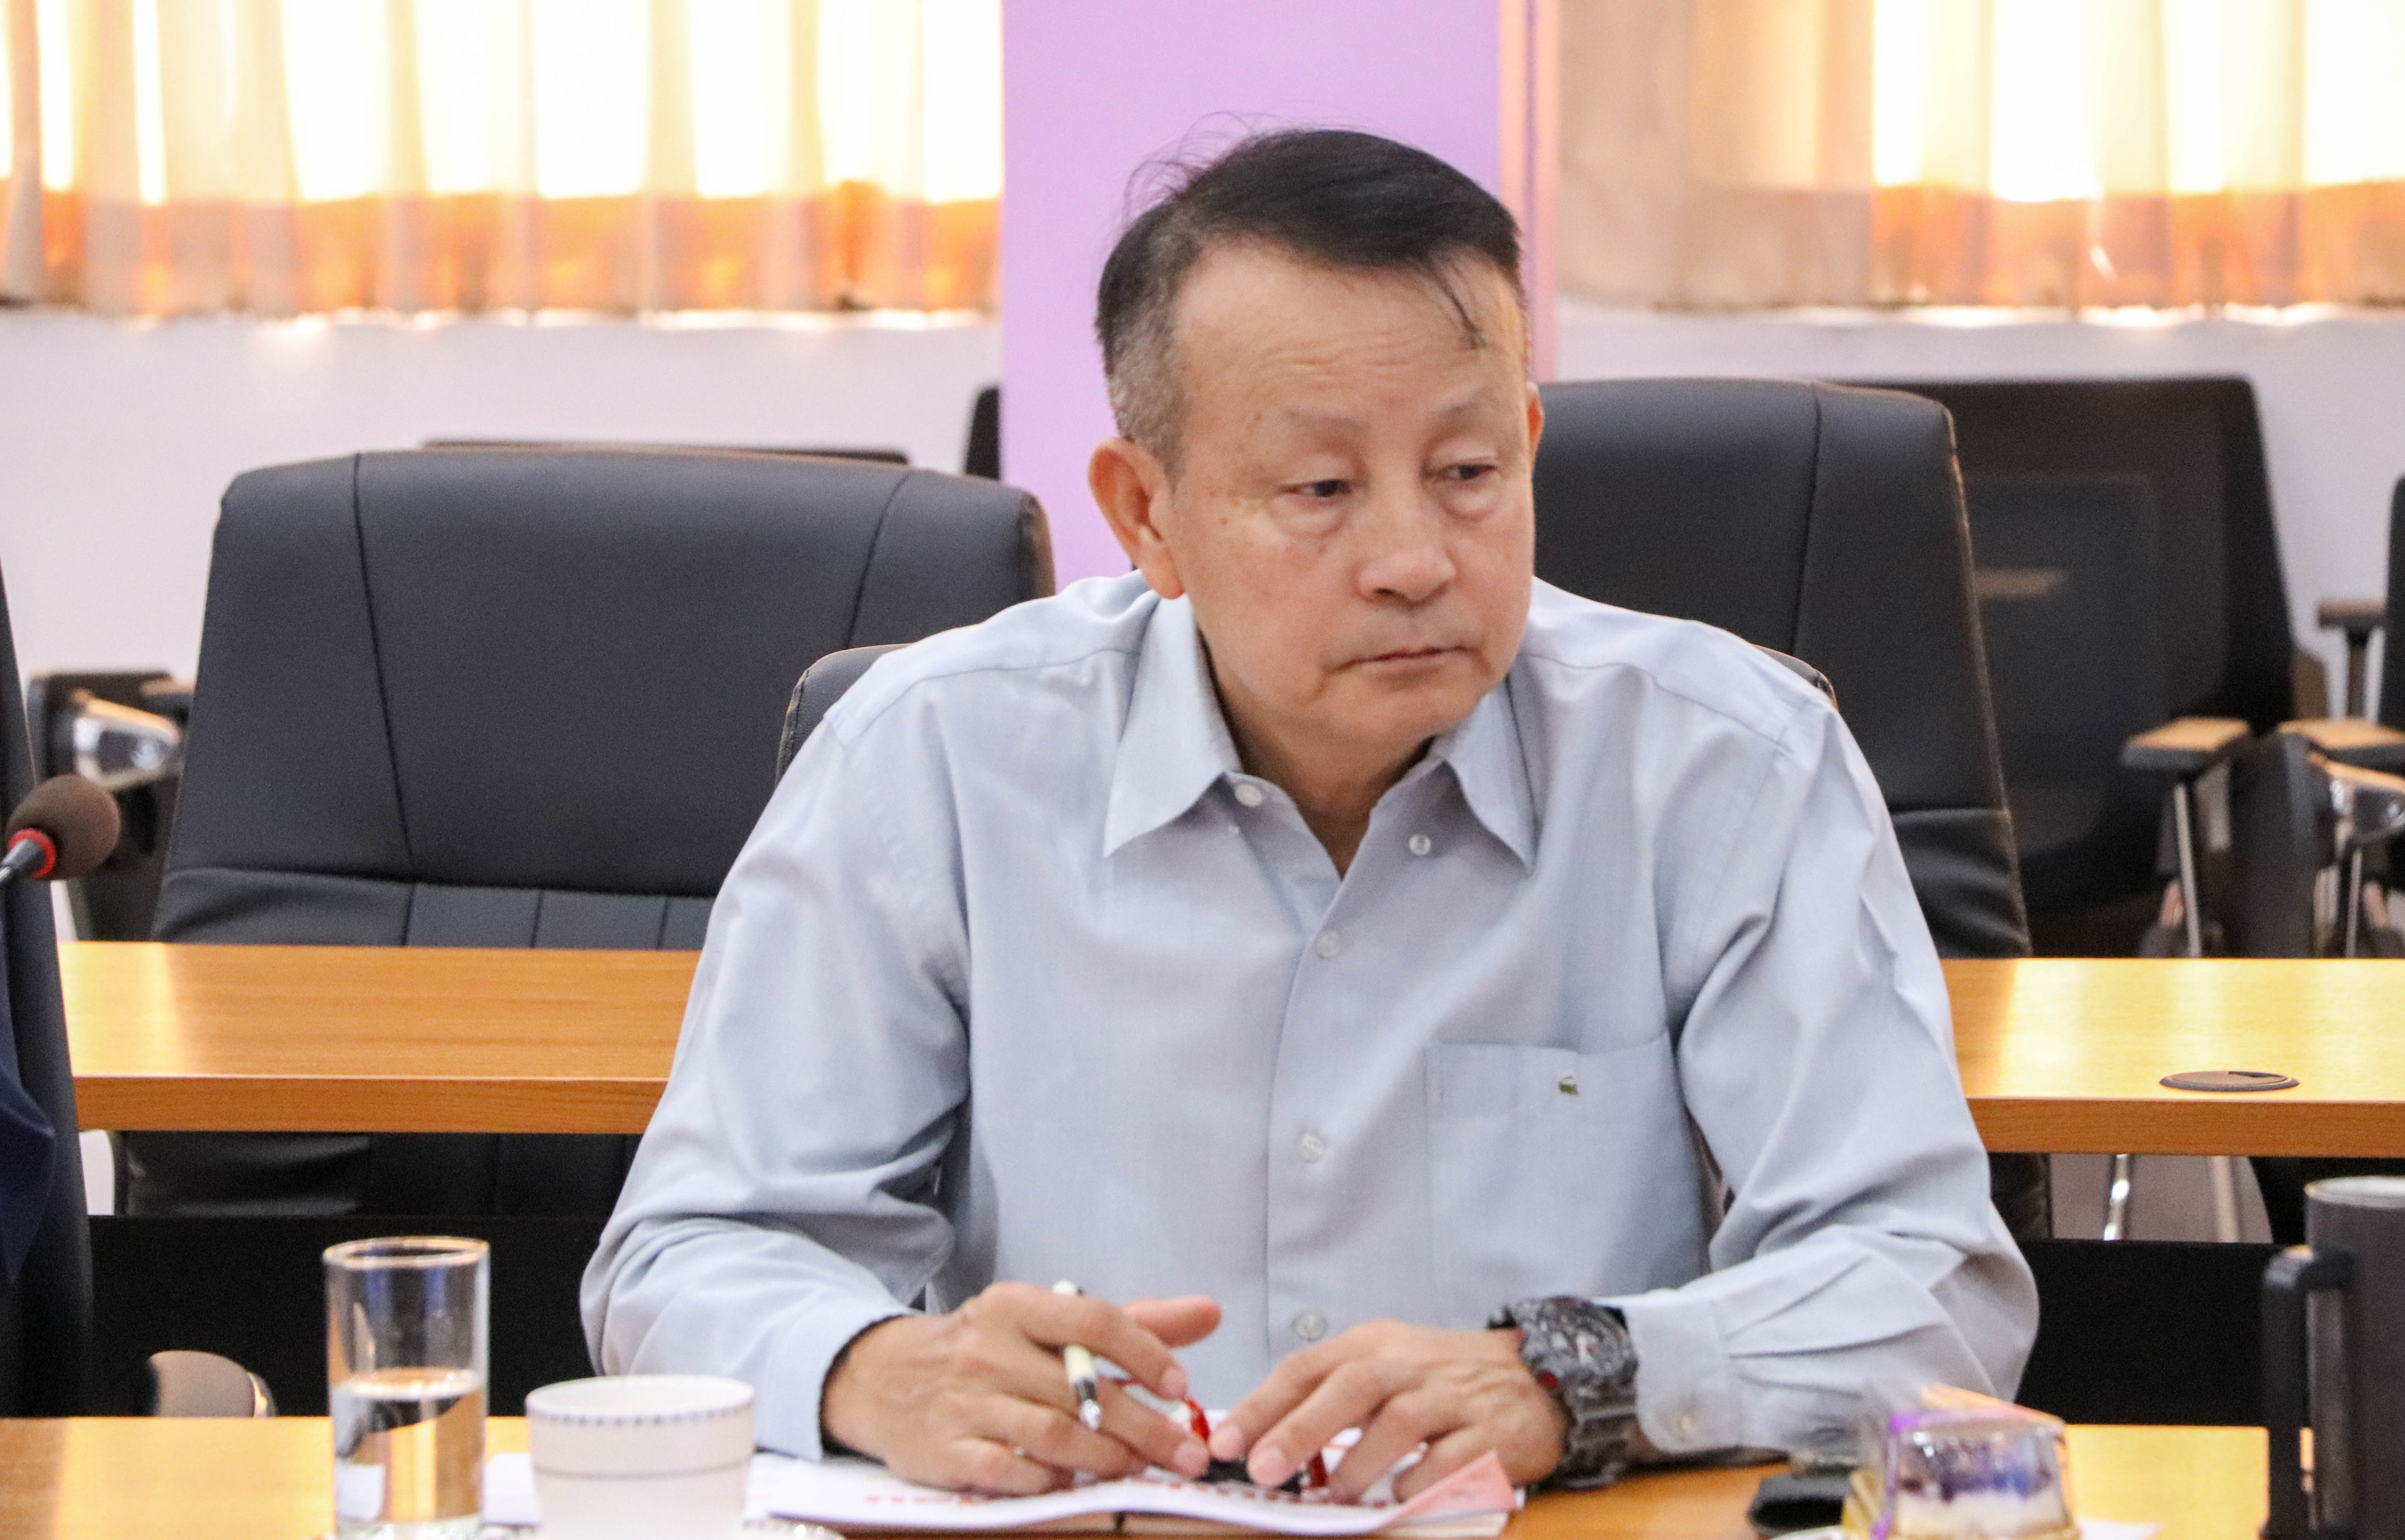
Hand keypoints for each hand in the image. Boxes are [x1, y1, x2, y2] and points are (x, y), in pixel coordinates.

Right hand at [822, 1283, 1220, 1493]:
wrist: (882, 1377)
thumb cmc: (987, 1349)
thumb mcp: (1049, 1322)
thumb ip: (1132, 1321)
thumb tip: (1210, 1313)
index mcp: (1015, 1306)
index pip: (1092, 1320)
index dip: (1144, 1352)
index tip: (1179, 1385)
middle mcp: (987, 1348)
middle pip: (1081, 1391)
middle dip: (1143, 1427)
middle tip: (1186, 1454)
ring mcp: (963, 1402)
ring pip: (1051, 1435)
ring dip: (1106, 1457)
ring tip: (1138, 1470)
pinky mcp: (944, 1452)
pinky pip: (1010, 1473)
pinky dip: (1050, 1480)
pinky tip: (1074, 1482)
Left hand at [1210, 1321, 1564, 1499]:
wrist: (1539, 1376)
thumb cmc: (1443, 1379)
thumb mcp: (1385, 1366)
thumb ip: (1330, 1394)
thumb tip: (1262, 1437)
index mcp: (1374, 1345)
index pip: (1307, 1367)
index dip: (1263, 1405)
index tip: (1223, 1442)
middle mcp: (1411, 1364)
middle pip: (1351, 1387)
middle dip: (1300, 1429)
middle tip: (1262, 1469)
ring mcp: (1455, 1397)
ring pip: (1400, 1422)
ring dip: (1359, 1462)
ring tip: (1330, 1492)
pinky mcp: (1494, 1433)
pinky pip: (1451, 1459)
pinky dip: (1419, 1481)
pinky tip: (1399, 1496)